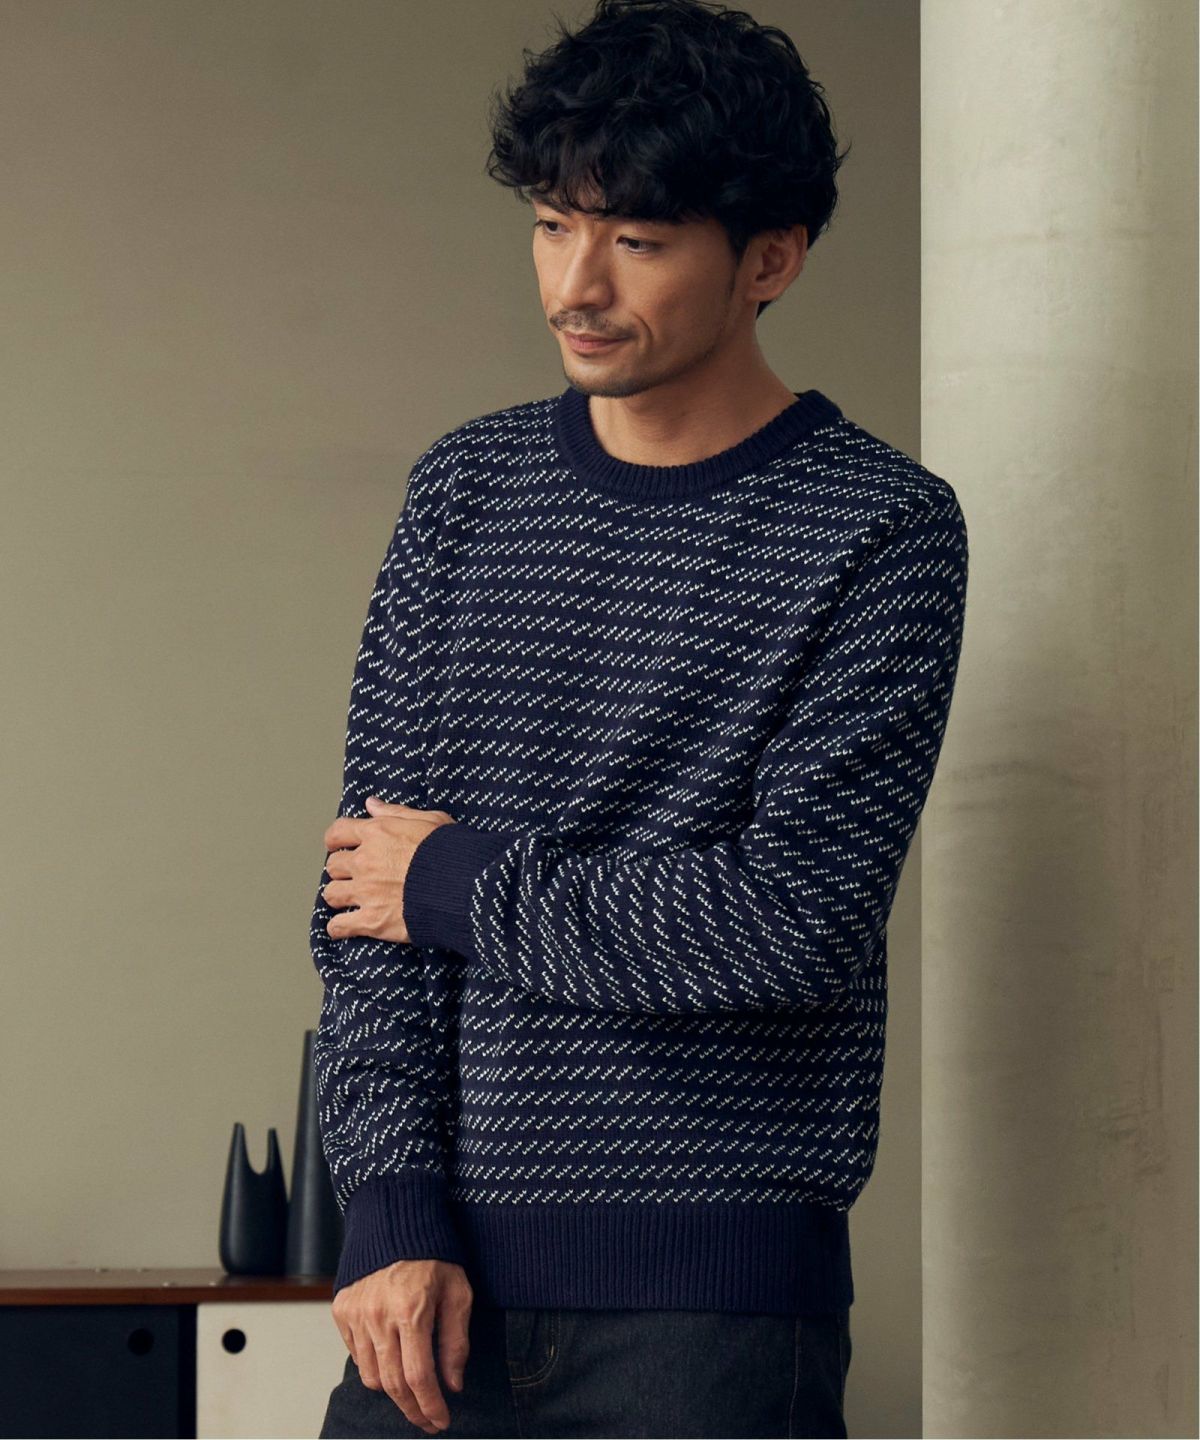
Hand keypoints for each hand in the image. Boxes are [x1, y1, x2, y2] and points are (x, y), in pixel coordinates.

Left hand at [322, 797, 454, 942]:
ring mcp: (366, 892)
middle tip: (352, 874)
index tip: (339, 845)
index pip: (337, 832)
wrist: (464, 887)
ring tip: (348, 900)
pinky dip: (339, 928)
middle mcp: (365, 862)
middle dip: (342, 869)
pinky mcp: (372, 920)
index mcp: (377, 834)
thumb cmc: (452, 852)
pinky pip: (340, 926)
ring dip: (338, 896)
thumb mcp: (430, 820)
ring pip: (331, 894)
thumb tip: (371, 804)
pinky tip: (343, 927)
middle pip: (333, 865)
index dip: (336, 840)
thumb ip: (396, 812)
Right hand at [331, 1257, 472, 1432]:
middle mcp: (378, 1316)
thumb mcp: (458, 1292)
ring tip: (412, 1392)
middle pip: (393, 1384)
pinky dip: (374, 1366)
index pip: (418, 1377)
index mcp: (411, 1310)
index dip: (430, 1406)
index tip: (441, 1421)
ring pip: (372, 1375)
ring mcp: (356, 1314)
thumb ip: (456, 1341)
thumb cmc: (434, 1255)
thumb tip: (453, 1385)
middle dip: (413, 1410)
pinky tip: (392, 1361)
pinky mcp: (341, 1310)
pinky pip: (356, 1355)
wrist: (396, 1218)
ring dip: (393, 1392)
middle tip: (428, 1420)